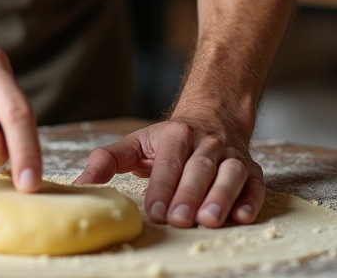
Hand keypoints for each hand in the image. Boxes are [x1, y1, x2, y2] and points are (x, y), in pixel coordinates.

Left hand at [75, 116, 262, 227]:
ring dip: (221, 197)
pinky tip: (242, 216)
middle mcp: (207, 143)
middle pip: (200, 168)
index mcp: (177, 134)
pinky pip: (255, 185)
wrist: (213, 115)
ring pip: (230, 174)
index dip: (162, 185)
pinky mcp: (252, 171)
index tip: (154, 210)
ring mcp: (232, 156)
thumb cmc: (170, 140)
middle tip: (179, 219)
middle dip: (189, 194)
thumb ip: (108, 160)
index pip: (169, 160)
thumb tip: (80, 183)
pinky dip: (251, 201)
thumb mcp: (137, 143)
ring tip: (210, 221)